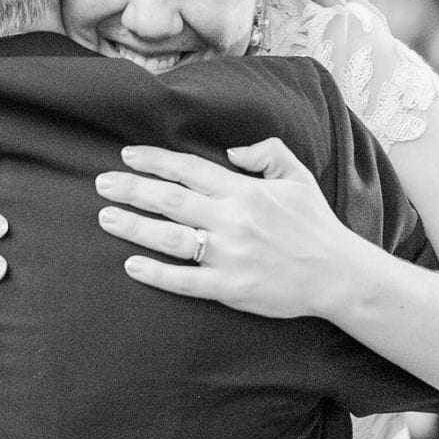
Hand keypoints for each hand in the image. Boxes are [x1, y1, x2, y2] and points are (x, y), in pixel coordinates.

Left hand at [93, 139, 365, 319]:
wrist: (337, 273)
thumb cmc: (315, 224)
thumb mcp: (297, 176)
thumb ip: (266, 152)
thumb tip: (231, 151)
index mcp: (244, 191)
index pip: (189, 170)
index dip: (155, 161)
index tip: (127, 155)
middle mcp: (232, 220)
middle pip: (170, 200)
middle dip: (132, 190)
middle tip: (101, 184)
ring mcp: (229, 255)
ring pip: (170, 238)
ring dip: (134, 226)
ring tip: (106, 218)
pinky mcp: (230, 287)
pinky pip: (185, 280)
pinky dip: (157, 273)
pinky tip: (132, 265)